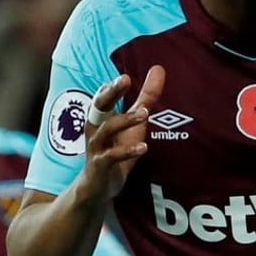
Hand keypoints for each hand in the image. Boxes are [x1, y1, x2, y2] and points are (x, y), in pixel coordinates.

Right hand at [83, 65, 164, 197]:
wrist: (97, 186)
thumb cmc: (115, 148)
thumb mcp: (133, 122)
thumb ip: (146, 97)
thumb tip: (159, 68)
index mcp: (101, 115)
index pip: (104, 94)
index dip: (112, 85)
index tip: (125, 76)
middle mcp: (96, 127)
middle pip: (99, 105)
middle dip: (111, 92)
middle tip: (125, 80)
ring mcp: (96, 146)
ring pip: (107, 129)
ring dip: (125, 120)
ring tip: (145, 113)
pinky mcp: (101, 165)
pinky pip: (112, 156)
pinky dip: (128, 151)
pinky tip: (143, 147)